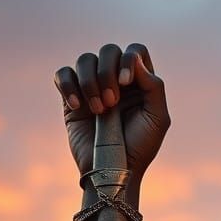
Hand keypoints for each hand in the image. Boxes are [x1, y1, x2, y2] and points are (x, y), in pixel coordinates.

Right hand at [53, 43, 170, 182]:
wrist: (113, 170)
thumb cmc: (140, 147)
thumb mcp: (157, 119)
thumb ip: (154, 86)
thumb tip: (134, 58)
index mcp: (140, 82)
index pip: (135, 50)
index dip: (129, 59)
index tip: (126, 83)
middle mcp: (116, 79)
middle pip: (109, 50)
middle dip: (108, 72)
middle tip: (112, 102)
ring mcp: (93, 86)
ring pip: (85, 59)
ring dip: (90, 82)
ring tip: (99, 111)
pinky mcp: (72, 97)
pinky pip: (63, 74)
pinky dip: (68, 85)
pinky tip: (78, 106)